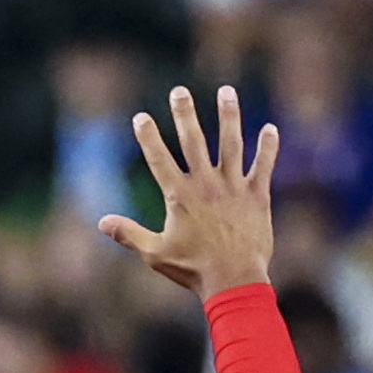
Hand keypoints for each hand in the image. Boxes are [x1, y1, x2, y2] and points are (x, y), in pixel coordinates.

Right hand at [98, 84, 279, 301]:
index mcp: (180, 196)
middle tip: (179, 91)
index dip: (148, 136)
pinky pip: (263, 165)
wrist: (233, 280)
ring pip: (231, 143)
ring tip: (226, 92)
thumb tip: (101, 222)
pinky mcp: (256, 195)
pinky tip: (270, 128)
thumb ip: (129, 234)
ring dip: (228, 115)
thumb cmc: (192, 269)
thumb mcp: (155, 253)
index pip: (159, 159)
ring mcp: (233, 187)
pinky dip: (268, 147)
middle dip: (184, 114)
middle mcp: (206, 184)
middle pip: (193, 140)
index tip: (141, 117)